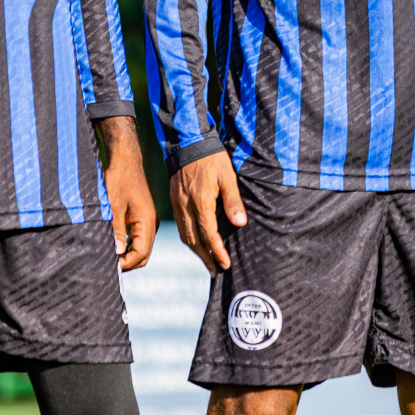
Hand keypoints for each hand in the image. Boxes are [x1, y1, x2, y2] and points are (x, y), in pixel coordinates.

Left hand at [97, 117, 156, 270]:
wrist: (125, 160)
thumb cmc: (118, 179)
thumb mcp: (113, 205)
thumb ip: (117, 230)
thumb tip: (118, 254)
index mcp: (147, 221)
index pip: (141, 253)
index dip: (126, 263)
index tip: (109, 267)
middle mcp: (151, 223)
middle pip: (144, 254)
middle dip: (128, 263)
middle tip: (107, 266)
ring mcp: (147, 221)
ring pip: (141, 248)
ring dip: (127, 256)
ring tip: (108, 257)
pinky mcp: (141, 218)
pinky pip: (138, 239)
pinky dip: (128, 247)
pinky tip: (113, 246)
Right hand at [170, 151, 246, 274]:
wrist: (188, 143)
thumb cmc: (212, 159)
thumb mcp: (227, 176)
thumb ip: (233, 201)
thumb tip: (240, 223)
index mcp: (200, 203)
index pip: (208, 234)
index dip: (217, 251)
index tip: (226, 264)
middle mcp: (186, 208)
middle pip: (194, 240)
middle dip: (206, 257)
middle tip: (217, 271)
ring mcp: (178, 205)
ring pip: (185, 235)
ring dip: (196, 251)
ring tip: (208, 262)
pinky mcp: (174, 201)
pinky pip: (180, 226)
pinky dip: (188, 239)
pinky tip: (195, 243)